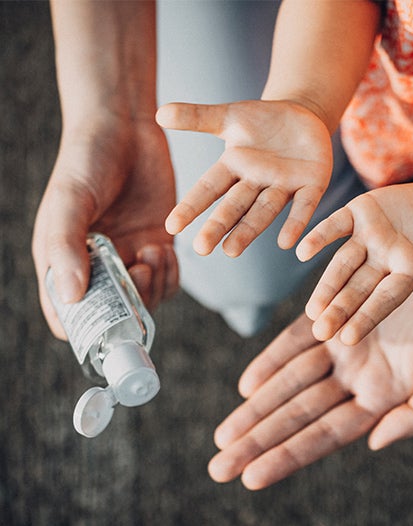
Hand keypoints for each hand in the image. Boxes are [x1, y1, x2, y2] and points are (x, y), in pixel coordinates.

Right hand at [32, 115, 177, 338]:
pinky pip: (167, 279)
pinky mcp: (156, 244)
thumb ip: (67, 247)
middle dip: (131, 305)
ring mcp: (128, 257)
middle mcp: (95, 266)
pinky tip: (165, 248)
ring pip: (145, 300)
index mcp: (62, 261)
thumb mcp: (70, 201)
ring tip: (152, 252)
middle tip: (141, 272)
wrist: (125, 128)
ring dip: (155, 287)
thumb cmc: (86, 160)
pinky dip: (171, 274)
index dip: (85, 330)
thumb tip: (70, 298)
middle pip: (114, 314)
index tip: (108, 322)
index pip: (68, 315)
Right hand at [158, 100, 332, 255]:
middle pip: (234, 206)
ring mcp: (284, 186)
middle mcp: (256, 182)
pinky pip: (303, 206)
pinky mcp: (312, 185)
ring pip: (264, 211)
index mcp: (234, 167)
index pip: (209, 188)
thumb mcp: (230, 117)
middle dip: (219, 226)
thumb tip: (159, 113)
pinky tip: (287, 243)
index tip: (172, 226)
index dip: (191, 205)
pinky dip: (295, 223)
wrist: (304, 117)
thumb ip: (197, 117)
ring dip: (249, 231)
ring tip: (232, 250)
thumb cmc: (262, 121)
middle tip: (202, 249)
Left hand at [208, 276, 412, 489]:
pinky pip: (297, 339)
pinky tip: (248, 384)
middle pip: (298, 415)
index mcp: (381, 399)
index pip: (326, 434)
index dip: (289, 454)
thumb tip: (373, 443)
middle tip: (219, 465)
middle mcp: (355, 378)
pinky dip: (272, 359)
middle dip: (259, 440)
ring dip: (257, 406)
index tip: (251, 477)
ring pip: (290, 382)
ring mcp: (343, 345)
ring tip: (224, 435)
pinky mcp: (336, 313)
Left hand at [295, 183, 412, 344]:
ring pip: (341, 264)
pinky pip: (335, 226)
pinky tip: (300, 251)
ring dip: (326, 284)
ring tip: (310, 309)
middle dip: (339, 309)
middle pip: (357, 288)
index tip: (347, 338)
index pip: (384, 300)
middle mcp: (381, 262)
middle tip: (319, 331)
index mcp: (405, 276)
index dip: (367, 317)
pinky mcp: (359, 213)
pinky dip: (319, 236)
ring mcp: (368, 238)